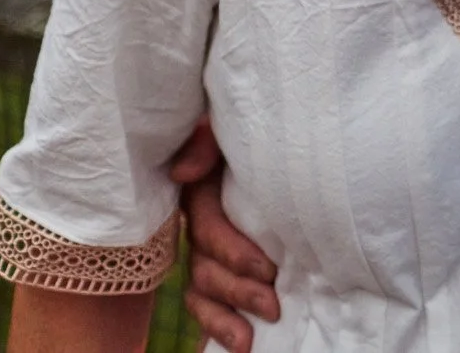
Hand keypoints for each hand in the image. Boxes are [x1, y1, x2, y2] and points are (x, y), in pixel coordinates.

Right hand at [167, 119, 279, 351]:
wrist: (274, 135)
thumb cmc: (251, 132)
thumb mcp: (226, 128)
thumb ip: (204, 142)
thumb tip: (185, 172)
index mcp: (201, 193)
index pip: (209, 230)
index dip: (235, 253)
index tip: (269, 269)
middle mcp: (199, 225)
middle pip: (205, 269)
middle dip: (238, 292)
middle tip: (273, 306)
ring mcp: (207, 249)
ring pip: (203, 290)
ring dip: (224, 318)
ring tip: (248, 342)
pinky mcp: (221, 264)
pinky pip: (207, 301)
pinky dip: (218, 324)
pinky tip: (237, 344)